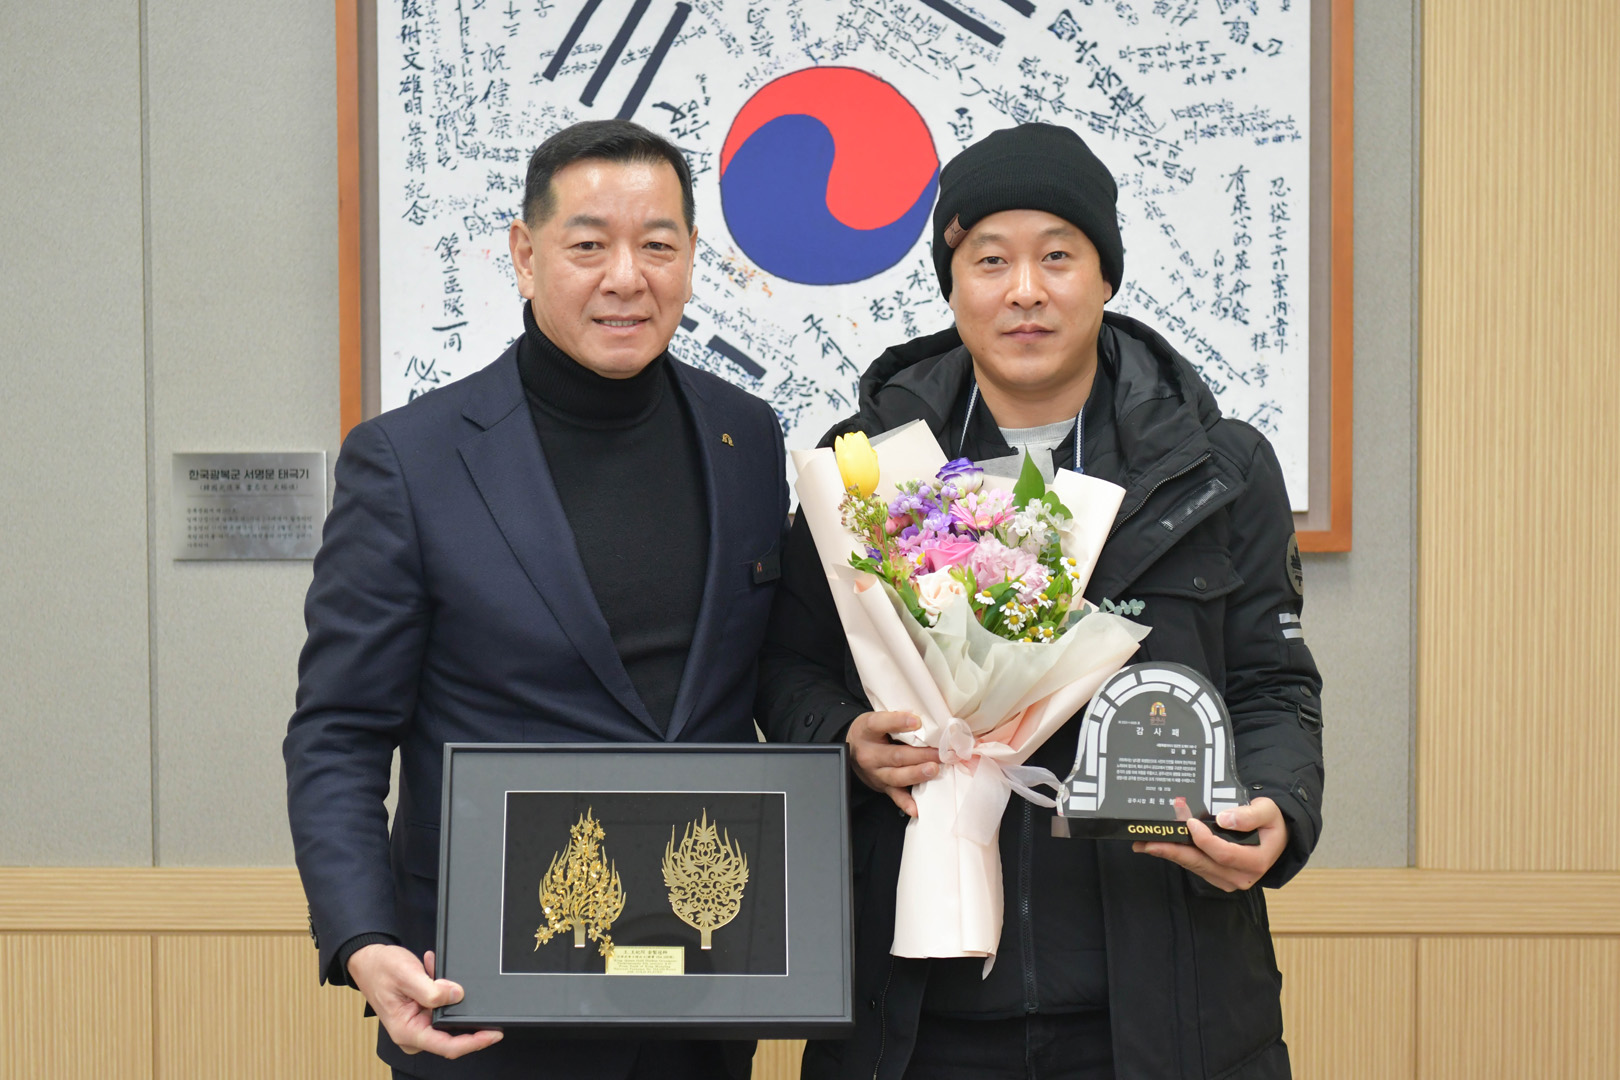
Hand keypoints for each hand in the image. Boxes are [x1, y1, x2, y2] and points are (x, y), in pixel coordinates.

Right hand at [347, 945, 502, 1058]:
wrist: (368, 961)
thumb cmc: (380, 969)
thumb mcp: (407, 975)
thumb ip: (431, 990)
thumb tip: (457, 996)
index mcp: (408, 1031)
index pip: (447, 1046)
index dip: (474, 1042)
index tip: (494, 1033)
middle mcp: (413, 1033)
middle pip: (451, 1034)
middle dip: (461, 1008)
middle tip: (457, 982)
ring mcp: (417, 1024)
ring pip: (448, 1015)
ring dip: (447, 992)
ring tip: (432, 970)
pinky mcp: (421, 1014)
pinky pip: (442, 1005)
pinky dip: (441, 988)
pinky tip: (431, 970)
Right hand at [845, 710, 940, 816]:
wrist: (851, 752)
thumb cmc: (871, 732)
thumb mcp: (876, 719)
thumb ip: (895, 720)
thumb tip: (925, 719)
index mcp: (866, 731)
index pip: (879, 724)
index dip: (897, 722)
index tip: (917, 721)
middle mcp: (869, 754)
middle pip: (895, 755)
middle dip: (920, 755)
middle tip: (939, 752)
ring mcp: (876, 773)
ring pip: (897, 776)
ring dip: (917, 774)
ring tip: (934, 770)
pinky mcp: (882, 786)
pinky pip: (895, 796)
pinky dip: (906, 803)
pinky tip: (917, 808)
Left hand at [1132, 797, 1287, 891]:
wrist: (1273, 836)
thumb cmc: (1269, 822)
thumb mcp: (1267, 812)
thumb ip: (1249, 816)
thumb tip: (1224, 819)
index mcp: (1255, 862)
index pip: (1224, 854)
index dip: (1204, 840)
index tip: (1191, 823)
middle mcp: (1240, 876)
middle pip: (1202, 863)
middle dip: (1174, 851)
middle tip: (1149, 841)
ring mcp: (1226, 879)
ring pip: (1194, 865)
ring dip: (1170, 852)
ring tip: (1146, 842)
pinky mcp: (1215, 877)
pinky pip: (1194, 866)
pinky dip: (1177, 854)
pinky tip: (1159, 844)